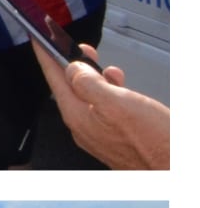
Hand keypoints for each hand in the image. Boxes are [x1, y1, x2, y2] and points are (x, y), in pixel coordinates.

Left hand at [32, 42, 168, 170]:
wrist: (170, 168)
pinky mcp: (111, 135)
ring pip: (86, 96)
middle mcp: (83, 126)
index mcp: (78, 116)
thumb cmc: (151, 142)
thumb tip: (72, 70)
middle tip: (71, 44)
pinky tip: (115, 85)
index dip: (46, 56)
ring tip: (99, 62)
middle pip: (68, 87)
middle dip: (69, 63)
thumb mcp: (117, 103)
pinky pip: (100, 107)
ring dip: (91, 76)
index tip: (37, 39)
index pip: (54, 79)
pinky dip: (105, 90)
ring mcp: (96, 132)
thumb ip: (90, 84)